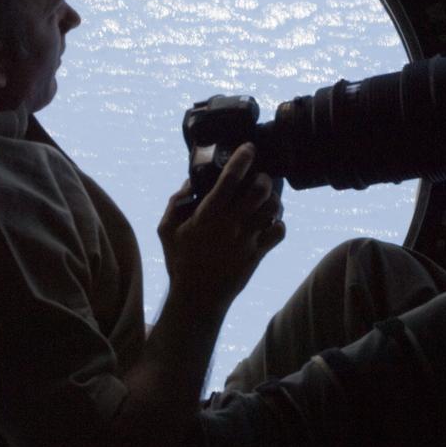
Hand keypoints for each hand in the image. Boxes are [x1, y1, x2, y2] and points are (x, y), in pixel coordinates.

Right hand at [157, 144, 285, 310]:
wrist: (198, 298)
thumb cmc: (180, 262)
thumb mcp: (166, 230)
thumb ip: (176, 203)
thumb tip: (191, 182)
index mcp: (208, 215)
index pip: (231, 179)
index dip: (242, 158)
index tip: (248, 148)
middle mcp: (231, 224)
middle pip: (260, 189)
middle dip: (263, 178)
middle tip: (259, 177)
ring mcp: (248, 239)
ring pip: (274, 208)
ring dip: (273, 198)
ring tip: (266, 198)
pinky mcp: (258, 254)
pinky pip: (279, 231)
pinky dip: (278, 223)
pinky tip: (270, 222)